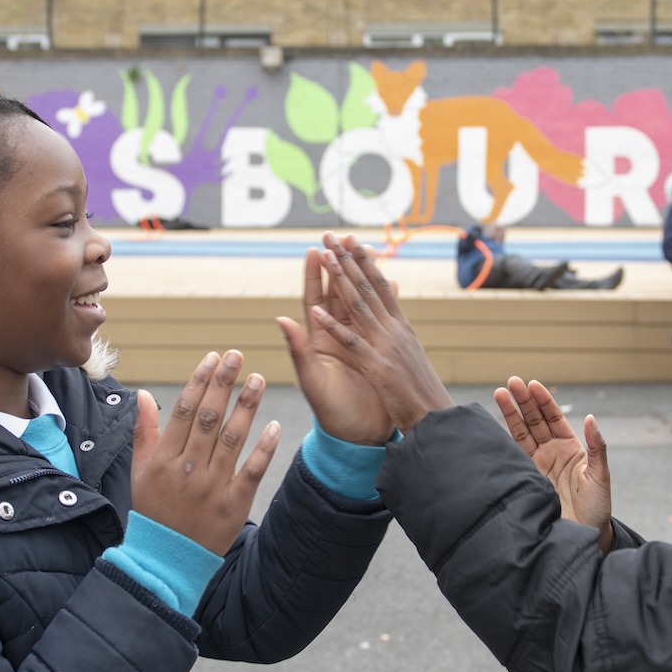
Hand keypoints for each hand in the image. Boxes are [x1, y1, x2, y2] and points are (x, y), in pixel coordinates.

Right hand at [130, 350, 280, 554]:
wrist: (166, 559)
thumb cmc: (153, 510)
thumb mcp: (139, 472)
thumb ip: (143, 432)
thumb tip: (142, 394)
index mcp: (163, 459)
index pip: (184, 410)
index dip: (200, 381)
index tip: (213, 358)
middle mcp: (187, 469)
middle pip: (208, 418)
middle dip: (223, 383)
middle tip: (237, 355)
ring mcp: (212, 487)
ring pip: (232, 439)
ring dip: (246, 406)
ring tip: (257, 379)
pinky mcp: (234, 504)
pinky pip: (252, 471)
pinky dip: (264, 448)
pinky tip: (274, 425)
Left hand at [276, 247, 394, 445]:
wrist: (359, 435)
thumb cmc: (333, 412)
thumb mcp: (312, 379)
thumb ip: (299, 349)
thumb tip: (282, 319)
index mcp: (322, 340)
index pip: (317, 299)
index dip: (316, 275)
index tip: (314, 249)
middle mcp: (341, 337)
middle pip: (340, 293)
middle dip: (339, 264)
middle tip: (340, 236)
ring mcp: (361, 344)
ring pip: (359, 302)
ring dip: (358, 276)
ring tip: (360, 250)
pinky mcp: (376, 355)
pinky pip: (374, 326)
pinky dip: (381, 303)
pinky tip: (389, 284)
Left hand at [303, 233, 455, 432]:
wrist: (433, 425)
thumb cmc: (418, 396)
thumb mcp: (406, 359)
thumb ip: (396, 332)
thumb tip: (398, 309)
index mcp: (398, 329)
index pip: (378, 288)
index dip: (363, 263)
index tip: (351, 241)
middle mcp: (391, 332)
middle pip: (366, 289)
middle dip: (349, 260)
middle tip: (334, 233)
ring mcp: (384, 348)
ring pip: (358, 306)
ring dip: (340, 280)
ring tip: (326, 255)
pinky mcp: (376, 369)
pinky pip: (350, 344)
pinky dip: (333, 327)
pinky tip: (316, 312)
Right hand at [494, 377, 613, 553]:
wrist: (581, 535)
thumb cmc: (597, 508)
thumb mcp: (600, 476)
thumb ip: (597, 447)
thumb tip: (590, 418)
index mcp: (570, 448)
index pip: (554, 418)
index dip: (543, 401)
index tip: (533, 385)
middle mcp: (551, 452)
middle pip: (534, 421)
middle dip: (523, 401)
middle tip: (512, 382)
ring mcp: (537, 464)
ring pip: (521, 433)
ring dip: (511, 414)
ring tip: (499, 394)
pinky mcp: (526, 478)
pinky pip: (514, 454)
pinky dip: (504, 439)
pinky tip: (495, 424)